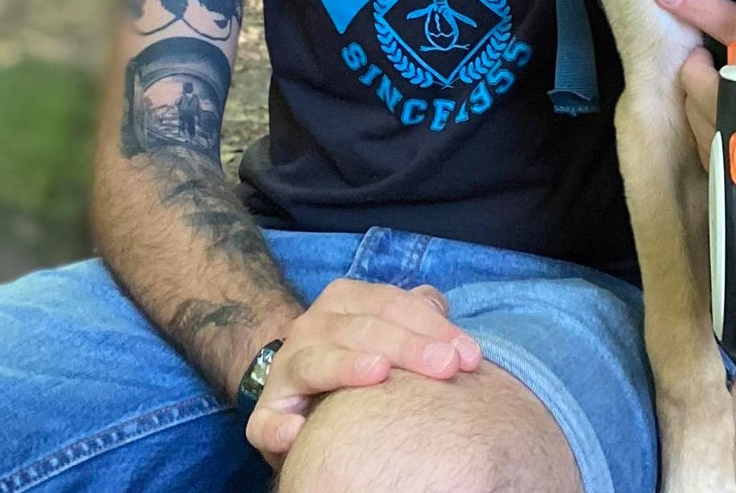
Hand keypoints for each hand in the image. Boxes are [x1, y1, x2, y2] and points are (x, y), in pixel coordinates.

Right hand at [245, 278, 482, 463]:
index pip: (391, 304)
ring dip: (347, 367)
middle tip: (446, 367)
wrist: (292, 387)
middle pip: (362, 329)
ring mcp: (286, 369)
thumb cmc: (352, 355)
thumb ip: (412, 313)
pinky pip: (267, 422)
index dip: (431, 326)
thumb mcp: (382, 327)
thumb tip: (437, 303)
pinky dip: (280, 427)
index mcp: (343, 301)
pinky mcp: (265, 415)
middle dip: (408, 347)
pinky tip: (298, 433)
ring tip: (378, 374)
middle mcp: (311, 327)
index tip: (470, 354)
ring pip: (317, 362)